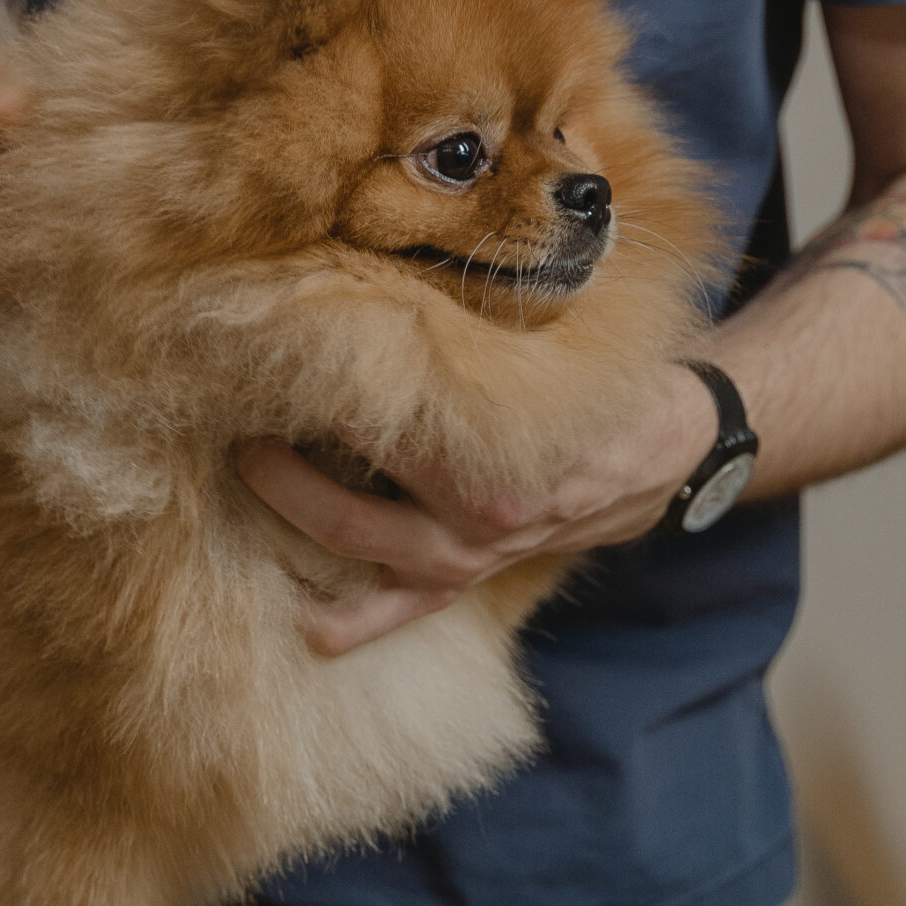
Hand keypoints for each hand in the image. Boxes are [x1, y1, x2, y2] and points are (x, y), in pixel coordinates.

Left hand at [237, 365, 719, 656]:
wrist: (668, 448)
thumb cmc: (598, 383)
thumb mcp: (548, 345)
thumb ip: (474, 327)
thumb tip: (379, 279)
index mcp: (489, 462)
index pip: (378, 429)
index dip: (316, 392)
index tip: (267, 355)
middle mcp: (475, 521)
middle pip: (347, 510)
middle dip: (281, 474)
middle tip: (238, 430)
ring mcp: (471, 558)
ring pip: (362, 558)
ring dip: (298, 530)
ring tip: (246, 487)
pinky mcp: (474, 577)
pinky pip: (404, 610)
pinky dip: (354, 622)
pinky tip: (304, 626)